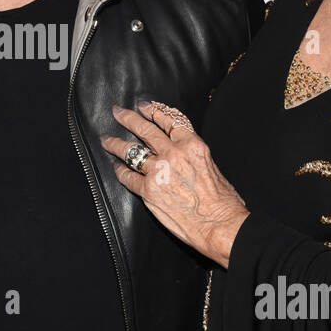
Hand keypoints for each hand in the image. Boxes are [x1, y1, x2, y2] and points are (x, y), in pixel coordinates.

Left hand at [100, 101, 246, 265]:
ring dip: (116, 144)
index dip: (153, 111)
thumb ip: (192, 155)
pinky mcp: (149, 189)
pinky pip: (129, 177)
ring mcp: (159, 171)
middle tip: (117, 112)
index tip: (143, 106)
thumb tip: (180, 153)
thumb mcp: (211, 165)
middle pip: (145, 130)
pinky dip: (121, 172)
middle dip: (128, 118)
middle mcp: (174, 153)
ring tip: (107, 141)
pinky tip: (118, 169)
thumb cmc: (222, 200)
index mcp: (192, 145)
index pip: (169, 121)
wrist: (219, 223)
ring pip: (131, 151)